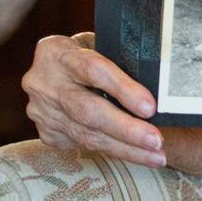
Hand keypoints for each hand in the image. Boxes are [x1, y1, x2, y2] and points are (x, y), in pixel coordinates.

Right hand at [22, 32, 164, 167]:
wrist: (52, 69)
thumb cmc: (89, 53)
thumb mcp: (99, 44)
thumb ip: (120, 60)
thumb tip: (159, 84)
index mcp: (56, 51)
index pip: (93, 70)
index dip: (123, 89)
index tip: (150, 108)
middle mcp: (43, 82)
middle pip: (88, 111)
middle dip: (126, 129)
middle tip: (156, 140)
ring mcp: (42, 110)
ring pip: (87, 135)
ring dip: (125, 148)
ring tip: (156, 155)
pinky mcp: (47, 132)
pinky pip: (84, 145)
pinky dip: (114, 151)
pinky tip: (138, 154)